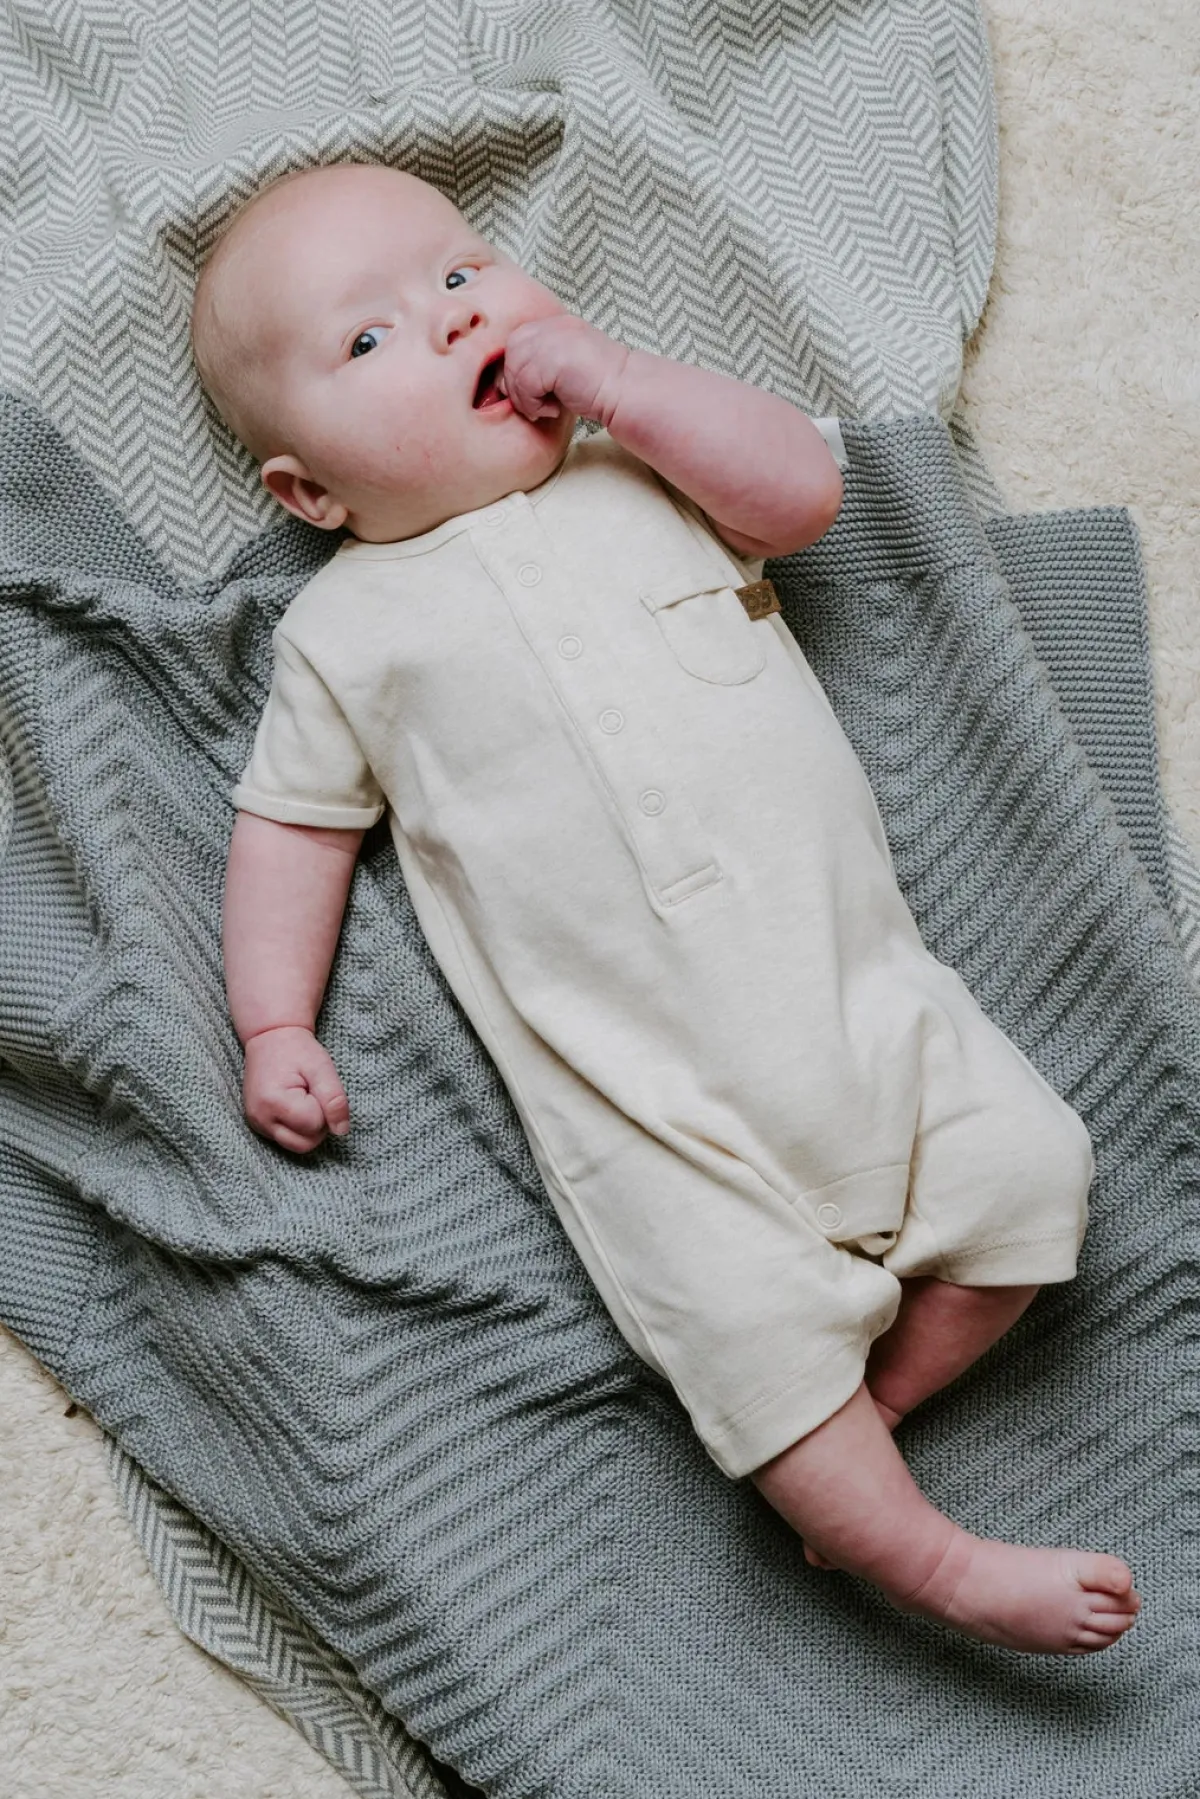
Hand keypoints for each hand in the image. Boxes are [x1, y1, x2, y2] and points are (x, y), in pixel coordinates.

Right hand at [241, 1024, 350, 1153]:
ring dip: (308, 1127)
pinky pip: (287, 1138)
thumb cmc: (297, 1050)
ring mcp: (256, 1124)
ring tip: (304, 1099)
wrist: (270, 1037)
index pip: (314, 1125)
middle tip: (313, 1095)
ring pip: (297, 1145)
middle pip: (305, 1144)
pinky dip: (297, 1127)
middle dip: (318, 1124)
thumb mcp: (322, 1068)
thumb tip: (342, 1130)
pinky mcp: (258, 1125)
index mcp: (273, 1102)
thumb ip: (334, 1099)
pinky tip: (295, 1105)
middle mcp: (260, 1118)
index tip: (314, 1086)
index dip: (323, 1107)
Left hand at [501, 314, 630, 425]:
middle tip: (539, 404)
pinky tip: (555, 408)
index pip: (516, 343)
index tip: (536, 393)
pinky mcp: (551, 359)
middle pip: (510, 355)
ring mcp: (551, 339)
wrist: (626, 391)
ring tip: (548, 407)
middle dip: (518, 385)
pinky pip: (524, 386)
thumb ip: (537, 364)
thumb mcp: (563, 366)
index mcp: (554, 324)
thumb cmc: (598, 386)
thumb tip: (502, 383)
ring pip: (514, 372)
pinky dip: (535, 404)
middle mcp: (550, 325)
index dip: (518, 371)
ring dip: (526, 399)